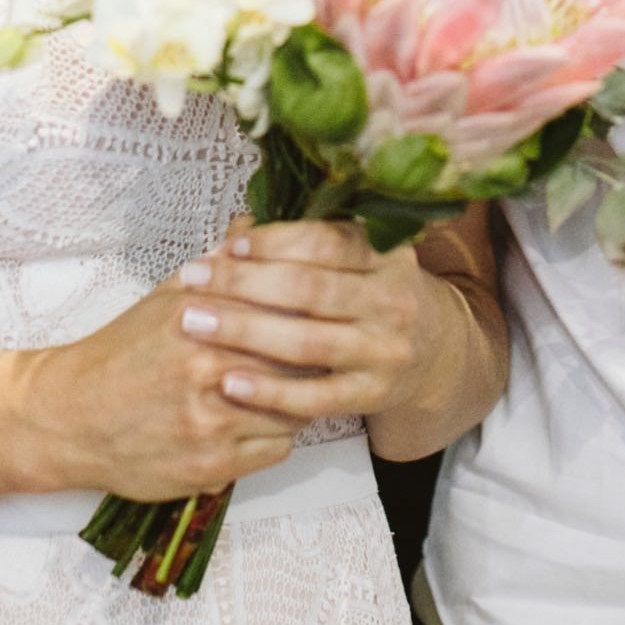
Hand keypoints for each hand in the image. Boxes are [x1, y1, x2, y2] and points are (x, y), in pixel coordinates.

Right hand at [24, 274, 306, 501]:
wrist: (69, 418)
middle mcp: (206, 367)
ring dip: (297, 400)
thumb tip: (252, 226)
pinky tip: (257, 422)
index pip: (283, 310)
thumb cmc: (122, 354)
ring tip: (285, 390)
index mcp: (198, 318)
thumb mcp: (164, 298)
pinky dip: (275, 436)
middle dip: (311, 358)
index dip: (307, 313)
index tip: (317, 314)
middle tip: (316, 354)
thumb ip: (215, 266)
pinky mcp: (212, 464)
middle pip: (297, 361)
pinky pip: (277, 449)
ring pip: (295, 409)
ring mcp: (210, 421)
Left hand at [173, 218, 429, 423]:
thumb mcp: (360, 258)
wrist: (433, 353)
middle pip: (310, 289)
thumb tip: (235, 227)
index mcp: (387, 255)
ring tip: (194, 323)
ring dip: (245, 331)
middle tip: (191, 279)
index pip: (327, 241)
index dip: (274, 242)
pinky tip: (230, 383)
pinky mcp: (373, 395)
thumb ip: (307, 242)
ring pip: (309, 342)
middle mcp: (392, 300)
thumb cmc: (372, 295)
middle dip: (243, 283)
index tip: (228, 245)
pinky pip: (315, 397)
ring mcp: (385, 351)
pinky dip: (270, 392)